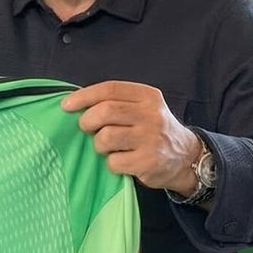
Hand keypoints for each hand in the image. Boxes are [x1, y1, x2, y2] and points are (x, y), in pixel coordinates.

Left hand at [61, 81, 201, 195]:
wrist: (186, 157)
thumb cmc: (153, 129)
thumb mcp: (143, 107)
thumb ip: (116, 101)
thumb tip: (76, 101)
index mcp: (147, 96)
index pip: (110, 89)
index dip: (84, 96)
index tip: (66, 104)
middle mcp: (151, 115)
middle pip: (106, 111)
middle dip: (87, 121)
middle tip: (86, 128)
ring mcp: (151, 139)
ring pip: (105, 137)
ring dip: (98, 144)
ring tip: (106, 146)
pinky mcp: (148, 162)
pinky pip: (113, 162)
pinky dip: (111, 163)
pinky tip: (121, 160)